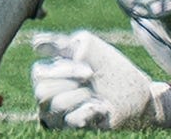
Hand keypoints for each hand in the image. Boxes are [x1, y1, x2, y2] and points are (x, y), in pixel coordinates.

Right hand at [32, 30, 170, 130]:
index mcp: (52, 73)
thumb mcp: (88, 48)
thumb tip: (34, 43)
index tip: (88, 68)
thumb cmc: (110, 69)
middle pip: (41, 89)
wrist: (136, 94)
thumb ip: (61, 44)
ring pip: (55, 104)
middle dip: (71, 80)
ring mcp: (60, 113)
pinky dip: (89, 110)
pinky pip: (71, 120)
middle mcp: (51, 94)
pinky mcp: (72, 127)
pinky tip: (100, 107)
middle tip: (91, 77)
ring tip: (95, 93)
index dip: (62, 69)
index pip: (38, 71)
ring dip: (81, 94)